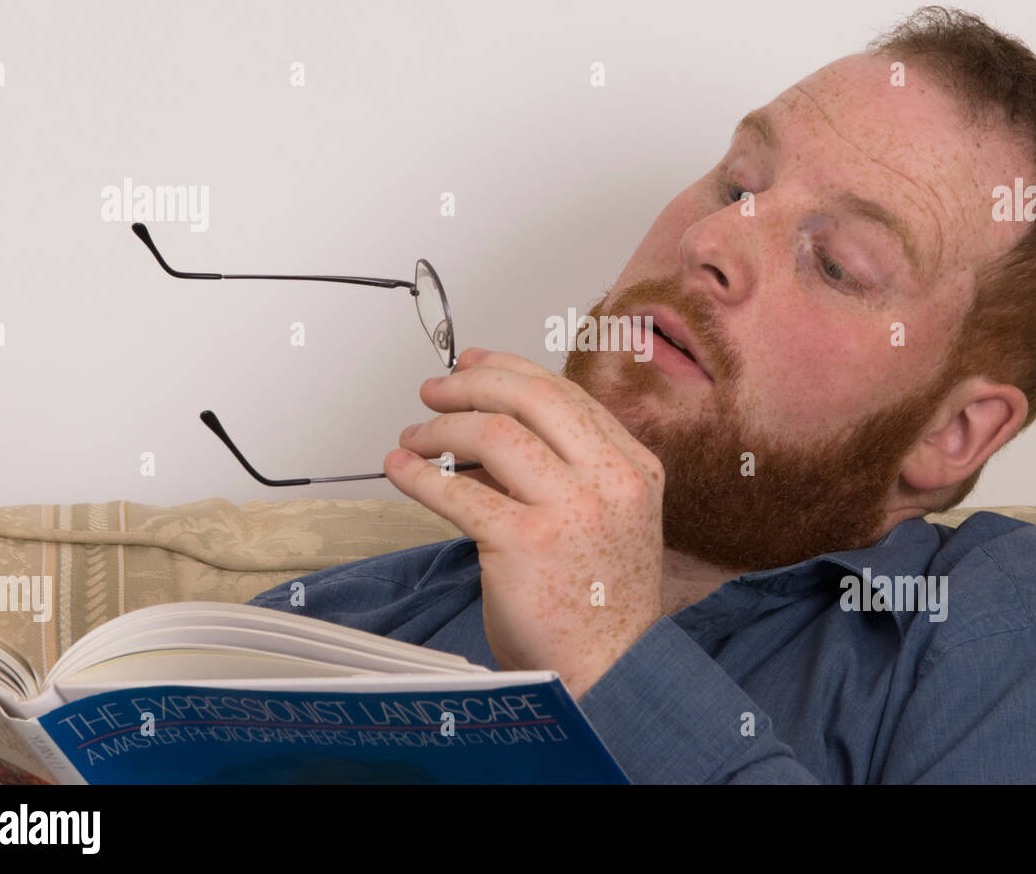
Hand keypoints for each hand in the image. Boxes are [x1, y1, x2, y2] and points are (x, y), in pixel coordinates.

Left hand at [383, 348, 665, 698]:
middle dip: (471, 384)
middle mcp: (610, 479)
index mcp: (633, 468)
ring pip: (494, 432)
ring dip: (441, 428)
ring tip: (413, 437)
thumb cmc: (601, 603)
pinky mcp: (526, 541)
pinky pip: (459, 491)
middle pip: (531, 397)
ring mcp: (572, 509)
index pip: (564, 394)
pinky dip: (420, 475)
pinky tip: (402, 471)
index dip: (509, 370)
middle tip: (434, 391)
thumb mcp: (606, 520)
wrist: (610, 669)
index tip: (473, 365)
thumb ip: (564, 472)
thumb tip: (488, 433)